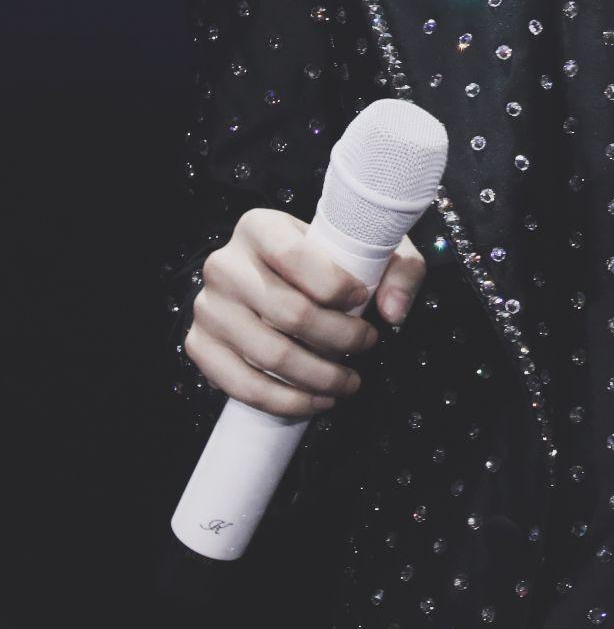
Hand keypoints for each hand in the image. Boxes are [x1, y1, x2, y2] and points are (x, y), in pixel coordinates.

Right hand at [184, 208, 425, 419]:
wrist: (277, 280)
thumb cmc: (326, 262)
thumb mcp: (368, 248)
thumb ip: (399, 269)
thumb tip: (393, 312)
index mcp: (259, 227)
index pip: (295, 257)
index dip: (335, 285)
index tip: (361, 301)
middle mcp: (224, 264)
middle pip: (289, 313)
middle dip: (339, 339)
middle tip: (366, 346)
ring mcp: (208, 307)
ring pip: (269, 355)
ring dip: (319, 378)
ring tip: (349, 382)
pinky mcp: (199, 345)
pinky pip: (241, 385)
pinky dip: (284, 401)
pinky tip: (315, 401)